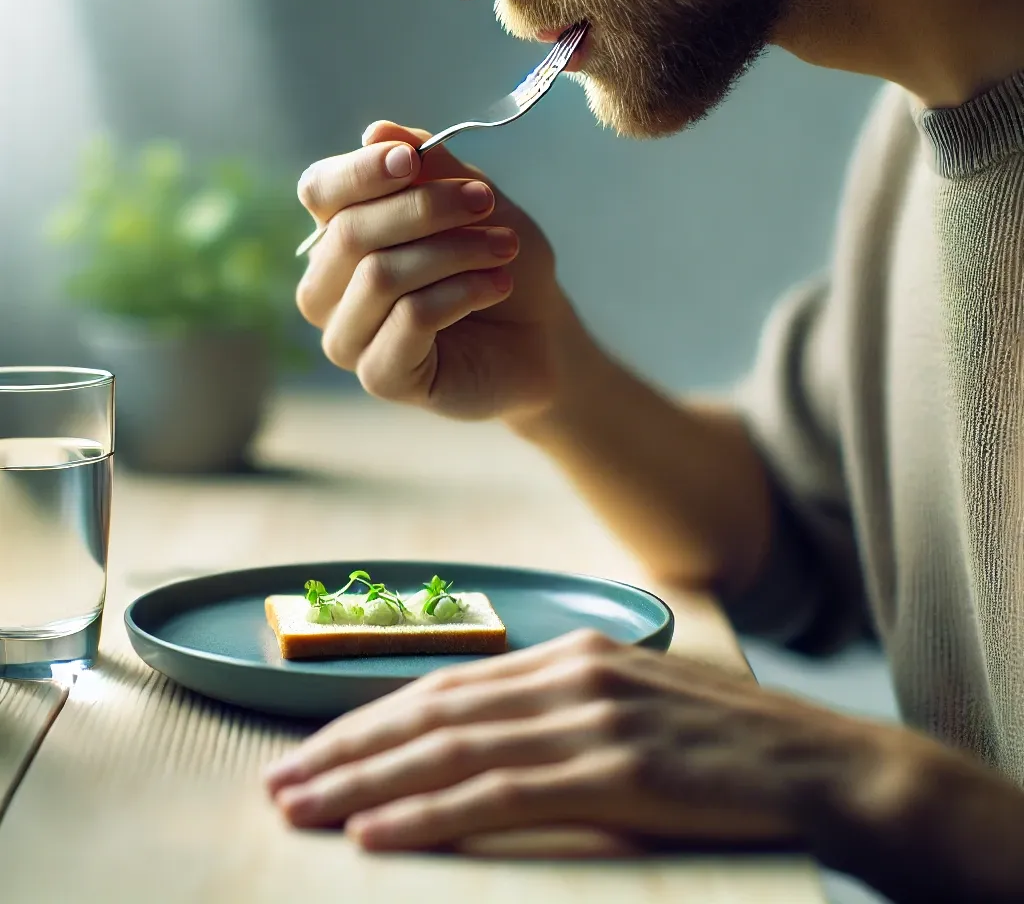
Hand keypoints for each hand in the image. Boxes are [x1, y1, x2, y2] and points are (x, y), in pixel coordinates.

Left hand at [263, 629, 883, 851]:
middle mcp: (571, 675)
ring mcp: (591, 720)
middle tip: (280, 780)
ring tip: (300, 808)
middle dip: (346, 747)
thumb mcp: (633, 707)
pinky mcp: (614, 773)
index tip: (319, 746)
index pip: (448, 683)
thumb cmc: (725, 746)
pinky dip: (428, 814)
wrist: (822, 766)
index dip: (375, 717)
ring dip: (364, 782)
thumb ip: (562, 712)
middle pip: (432, 712)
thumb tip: (488, 743)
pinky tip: (376, 832)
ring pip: (449, 752)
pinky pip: (498, 796)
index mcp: (574, 653)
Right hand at [295, 121, 578, 419]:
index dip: (360, 172)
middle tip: (485, 202)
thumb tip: (376, 132)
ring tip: (505, 249)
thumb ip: (429, 167)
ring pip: (380, 276)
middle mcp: (328, 288)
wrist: (542, 333)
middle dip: (425, 209)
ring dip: (454, 252)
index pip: (320, 192)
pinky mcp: (380, 376)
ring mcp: (347, 337)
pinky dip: (462, 293)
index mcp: (339, 235)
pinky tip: (496, 286)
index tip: (410, 159)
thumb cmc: (500, 263)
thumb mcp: (473, 202)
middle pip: (350, 233)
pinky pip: (410, 319)